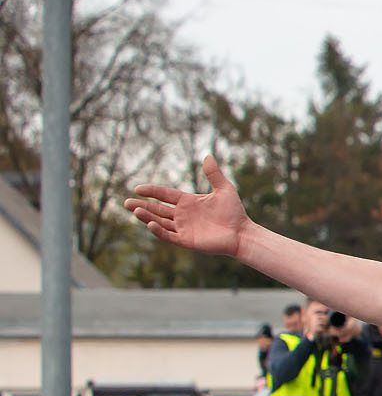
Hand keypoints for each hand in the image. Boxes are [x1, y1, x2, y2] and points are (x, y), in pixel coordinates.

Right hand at [127, 153, 250, 256]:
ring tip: (134, 210)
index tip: (137, 188)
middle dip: (142, 206)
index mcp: (188, 202)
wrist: (242, 233)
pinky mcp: (186, 240)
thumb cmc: (234, 212)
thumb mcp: (224, 190)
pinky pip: (168, 235)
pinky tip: (151, 223)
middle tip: (125, 202)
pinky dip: (158, 230)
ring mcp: (183, 228)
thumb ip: (214, 174)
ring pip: (159, 222)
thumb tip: (208, 155)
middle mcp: (183, 215)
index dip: (151, 191)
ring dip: (147, 216)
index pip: (165, 195)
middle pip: (157, 209)